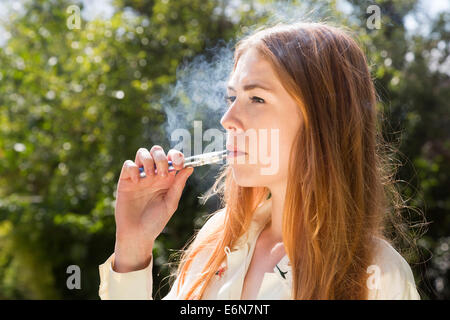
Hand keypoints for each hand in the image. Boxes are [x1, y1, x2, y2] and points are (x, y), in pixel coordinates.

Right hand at [113, 146, 192, 271]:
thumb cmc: (156, 222)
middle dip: (161, 158)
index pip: (172, 157)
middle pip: (157, 151)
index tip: (179, 165)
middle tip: (162, 174)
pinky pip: (128, 164)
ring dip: (148, 160)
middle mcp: (153, 174)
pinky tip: (137, 182)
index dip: (176, 155)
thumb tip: (189, 168)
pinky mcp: (125, 180)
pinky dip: (133, 169)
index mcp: (167, 178)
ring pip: (142, 153)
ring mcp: (139, 176)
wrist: (137, 235)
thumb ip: (178, 185)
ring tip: (151, 176)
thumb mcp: (170, 204)